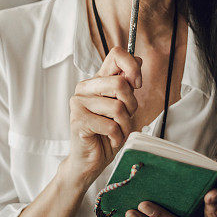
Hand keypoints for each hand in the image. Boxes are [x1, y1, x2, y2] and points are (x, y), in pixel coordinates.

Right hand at [64, 47, 140, 187]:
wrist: (90, 161)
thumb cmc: (106, 134)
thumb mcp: (123, 106)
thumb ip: (127, 84)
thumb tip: (138, 59)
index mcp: (97, 80)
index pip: (116, 55)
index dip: (132, 67)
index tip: (137, 84)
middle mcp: (85, 88)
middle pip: (120, 84)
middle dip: (131, 105)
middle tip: (125, 118)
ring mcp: (79, 103)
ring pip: (117, 108)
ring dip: (125, 125)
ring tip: (117, 132)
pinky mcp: (78, 121)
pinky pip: (110, 125)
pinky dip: (118, 137)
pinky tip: (111, 140)